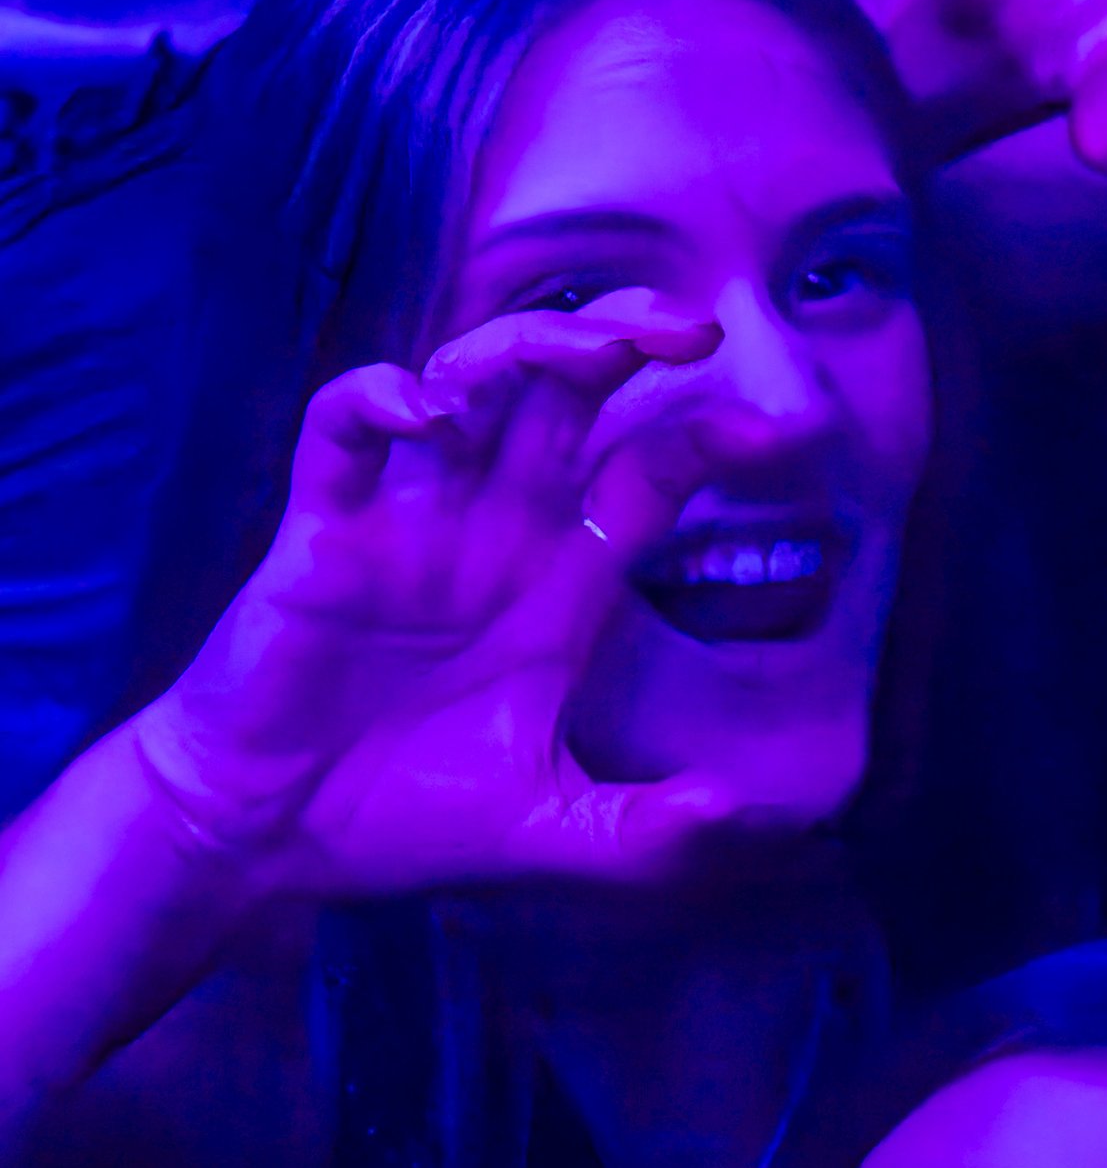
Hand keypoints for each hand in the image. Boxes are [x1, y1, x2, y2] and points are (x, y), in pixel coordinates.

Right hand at [129, 297, 755, 898]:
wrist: (274, 841)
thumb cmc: (405, 820)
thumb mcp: (550, 832)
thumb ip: (644, 833)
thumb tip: (738, 813)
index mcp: (558, 585)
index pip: (644, 478)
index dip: (705, 441)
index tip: (771, 431)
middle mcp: (491, 534)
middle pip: (564, 400)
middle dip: (622, 343)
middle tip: (688, 326)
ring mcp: (407, 524)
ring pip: (468, 387)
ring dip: (524, 349)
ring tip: (587, 348)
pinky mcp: (322, 534)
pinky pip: (344, 433)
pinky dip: (377, 399)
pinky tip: (424, 410)